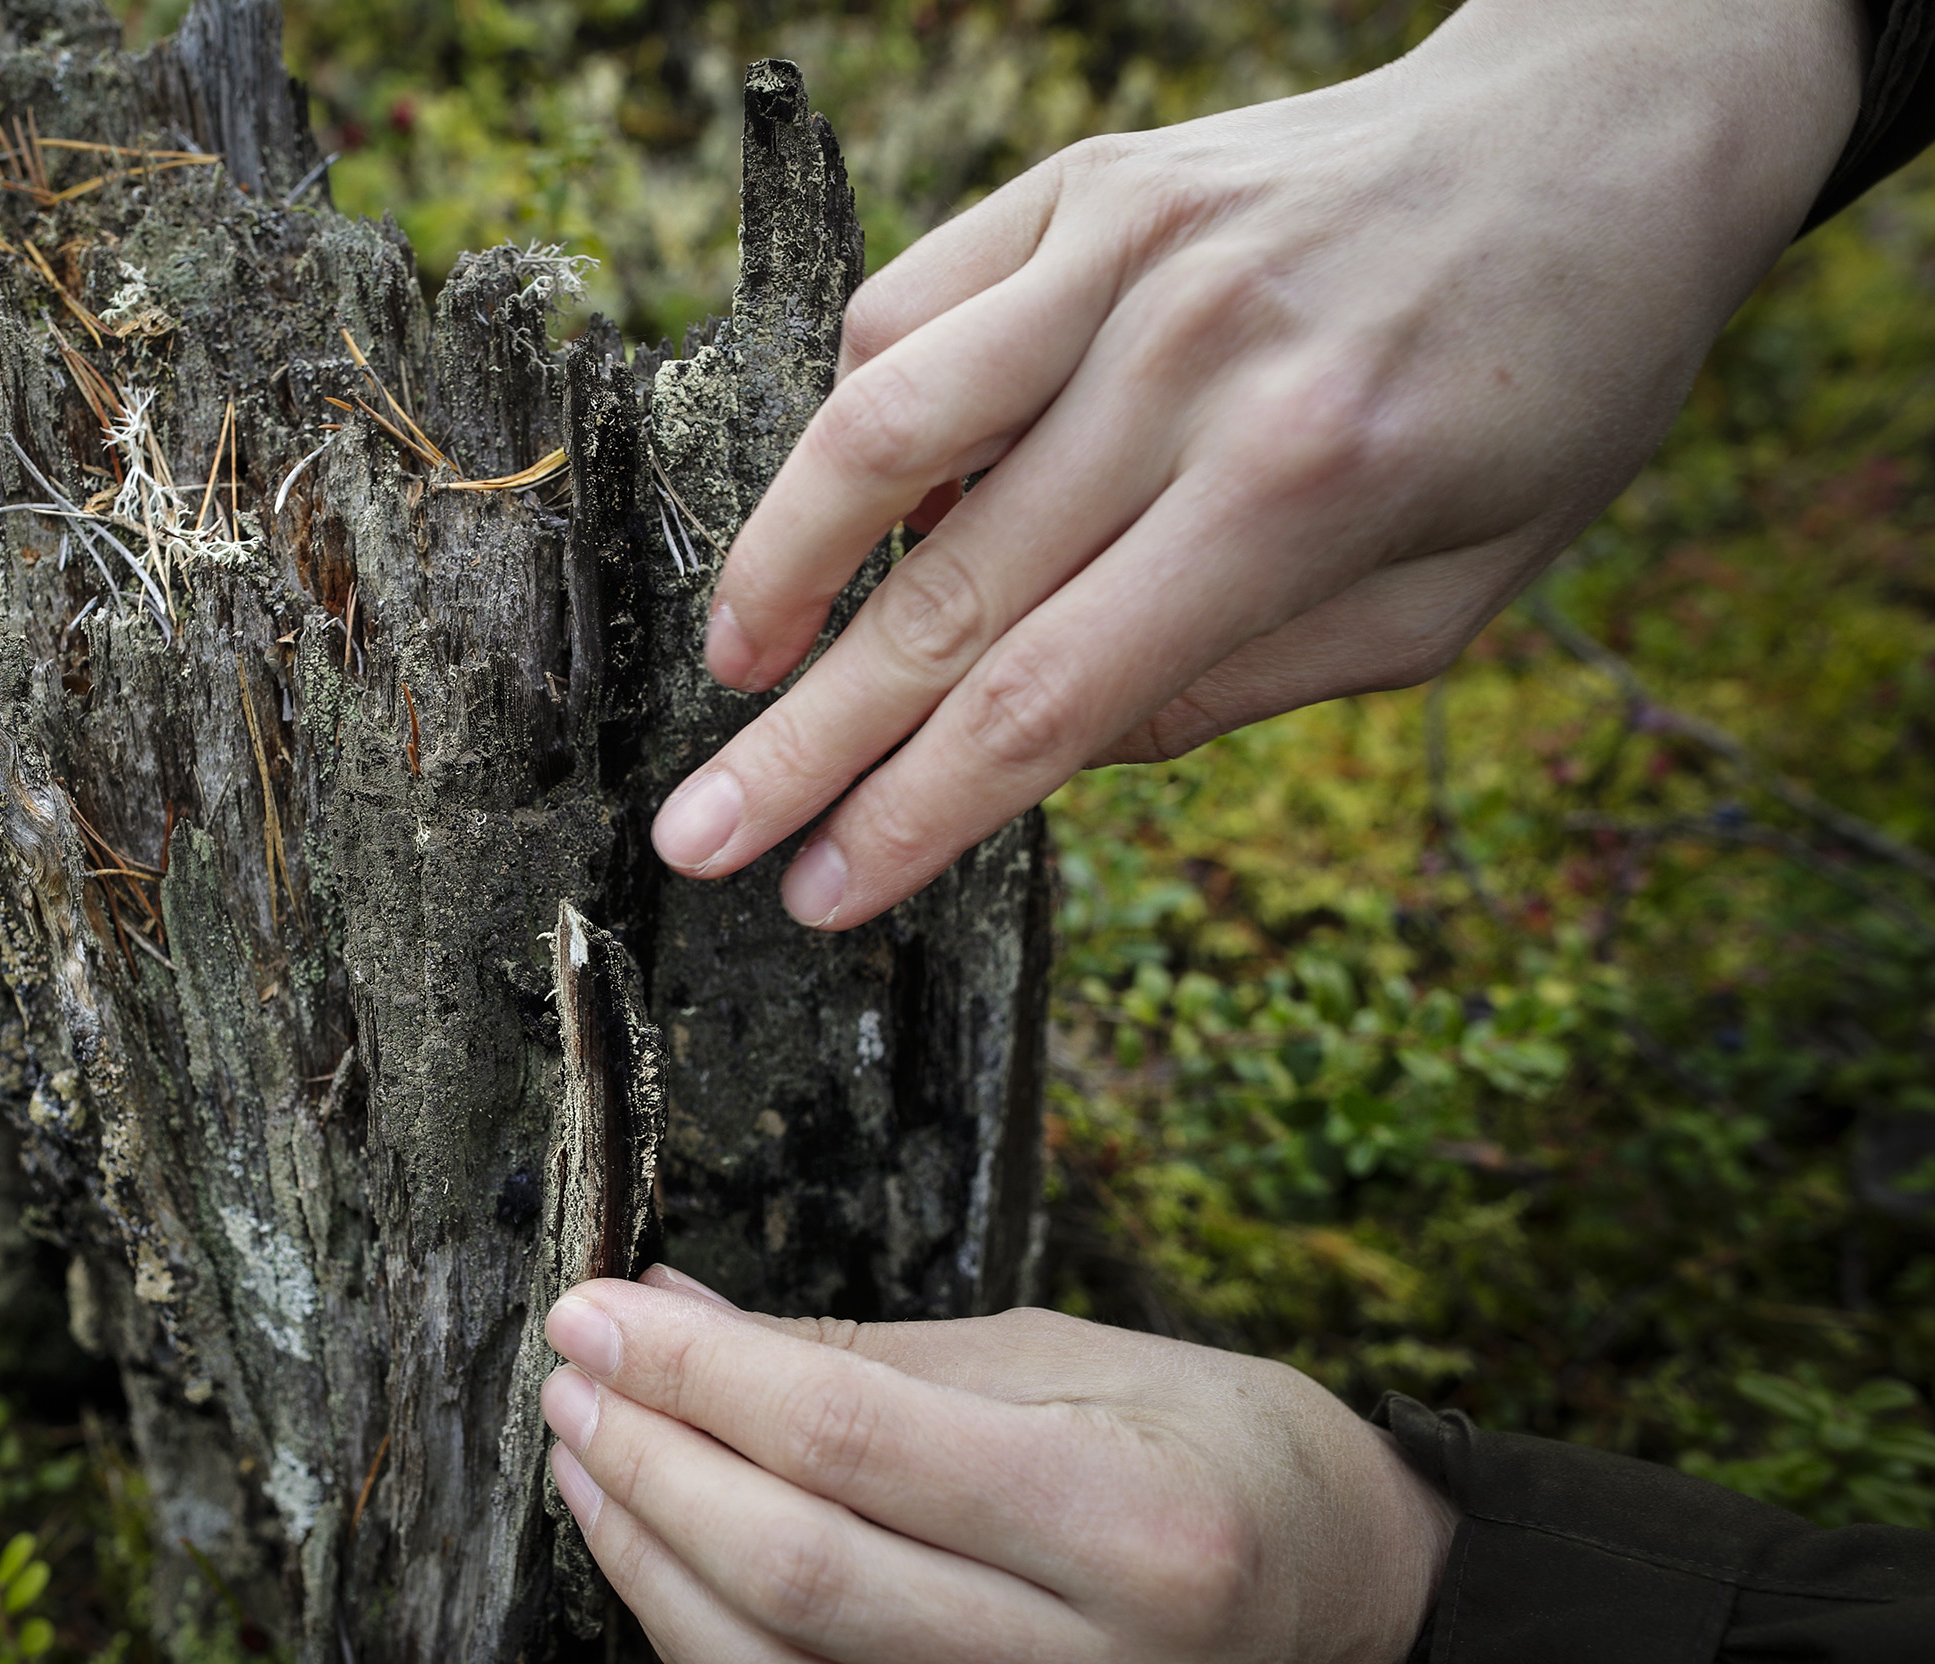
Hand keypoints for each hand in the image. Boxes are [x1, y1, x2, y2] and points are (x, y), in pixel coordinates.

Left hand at [538, 1269, 1457, 1663]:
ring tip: (595, 1471)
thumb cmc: (1214, 1450)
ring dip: (653, 1577)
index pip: (850, 1442)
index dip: (693, 1373)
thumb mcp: (1066, 1356)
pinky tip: (675, 1577)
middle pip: (800, 1582)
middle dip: (651, 1470)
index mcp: (1143, 1527)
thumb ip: (858, 1349)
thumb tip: (667, 1312)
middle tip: (577, 1385)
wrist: (1359, 1617)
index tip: (598, 1313)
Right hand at [649, 0, 1865, 927]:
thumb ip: (1243, 686)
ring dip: (777, 569)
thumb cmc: (1545, 390)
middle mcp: (1192, 361)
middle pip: (940, 596)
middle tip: (695, 837)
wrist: (1601, 136)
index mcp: (1300, 491)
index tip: (818, 895)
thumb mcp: (1450, 597)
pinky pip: (911, 308)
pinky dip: (856, 419)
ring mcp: (1125, 251)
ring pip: (879, 429)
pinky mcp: (1087, 182)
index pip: (1047, 698)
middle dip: (800, 745)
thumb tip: (1047, 747)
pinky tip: (848, 501)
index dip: (915, 817)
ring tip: (732, 667)